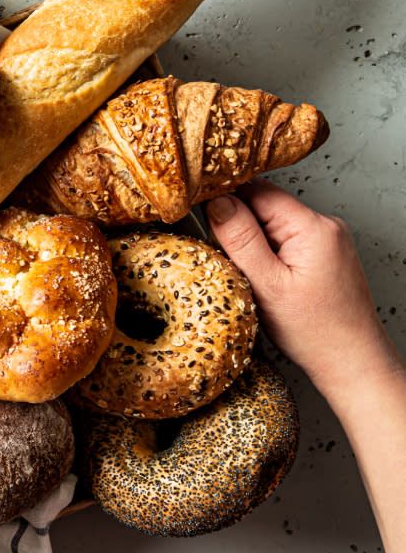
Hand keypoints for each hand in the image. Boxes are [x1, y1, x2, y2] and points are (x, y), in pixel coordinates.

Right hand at [205, 179, 403, 401]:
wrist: (351, 361)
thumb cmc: (316, 331)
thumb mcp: (267, 284)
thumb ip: (241, 239)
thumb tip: (217, 202)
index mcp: (313, 227)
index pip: (258, 191)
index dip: (225, 201)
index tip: (201, 217)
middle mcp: (325, 226)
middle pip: (265, 206)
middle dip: (238, 227)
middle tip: (228, 259)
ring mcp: (327, 240)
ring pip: (273, 225)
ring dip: (252, 243)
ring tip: (251, 276)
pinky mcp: (324, 255)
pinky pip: (285, 241)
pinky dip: (267, 255)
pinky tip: (265, 280)